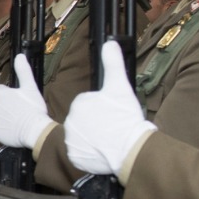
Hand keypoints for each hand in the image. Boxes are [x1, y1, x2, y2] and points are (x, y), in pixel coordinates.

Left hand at [0, 55, 54, 149]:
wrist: (34, 131)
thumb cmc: (33, 108)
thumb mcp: (30, 87)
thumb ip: (23, 71)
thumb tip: (20, 56)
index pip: (1, 90)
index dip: (11, 95)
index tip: (20, 101)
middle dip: (7, 105)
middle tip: (20, 110)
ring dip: (4, 116)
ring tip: (17, 120)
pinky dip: (1, 127)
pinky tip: (12, 128)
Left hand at [63, 40, 155, 177]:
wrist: (129, 149)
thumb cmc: (125, 118)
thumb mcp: (120, 87)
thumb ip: (113, 64)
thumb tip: (110, 43)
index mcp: (79, 103)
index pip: (89, 104)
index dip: (103, 109)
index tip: (112, 114)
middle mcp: (69, 121)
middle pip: (84, 120)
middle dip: (96, 123)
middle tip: (112, 127)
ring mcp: (70, 140)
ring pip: (82, 136)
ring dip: (93, 138)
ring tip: (108, 139)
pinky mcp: (73, 156)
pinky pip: (80, 153)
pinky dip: (89, 153)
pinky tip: (102, 150)